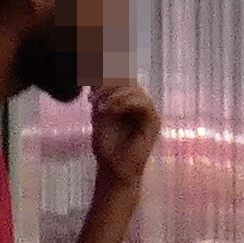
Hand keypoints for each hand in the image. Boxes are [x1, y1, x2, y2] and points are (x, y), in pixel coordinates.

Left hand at [88, 73, 159, 191]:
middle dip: (108, 85)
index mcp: (128, 101)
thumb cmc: (106, 146)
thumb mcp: (99, 114)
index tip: (89, 85)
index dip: (107, 77)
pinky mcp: (154, 121)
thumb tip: (97, 73)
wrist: (113, 169)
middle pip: (129, 80)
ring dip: (113, 95)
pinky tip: (110, 110)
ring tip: (99, 108)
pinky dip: (124, 103)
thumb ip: (101, 94)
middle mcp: (140, 104)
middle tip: (92, 99)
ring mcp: (148, 112)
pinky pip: (143, 102)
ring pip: (135, 89)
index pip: (123, 78)